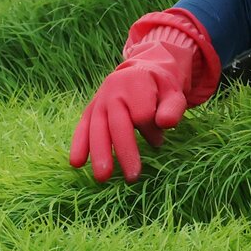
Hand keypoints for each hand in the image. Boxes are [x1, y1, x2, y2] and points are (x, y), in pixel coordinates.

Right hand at [69, 10, 219, 182]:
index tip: (158, 138)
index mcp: (136, 83)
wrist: (141, 72)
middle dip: (124, 151)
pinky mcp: (90, 110)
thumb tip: (166, 124)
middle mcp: (113, 91)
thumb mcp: (174, 94)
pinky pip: (82, 128)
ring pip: (97, 129)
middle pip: (118, 124)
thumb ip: (172, 108)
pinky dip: (79, 145)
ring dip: (99, 153)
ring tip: (102, 178)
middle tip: (132, 177)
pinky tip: (76, 163)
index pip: (142, 113)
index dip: (151, 129)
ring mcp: (99, 101)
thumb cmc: (160, 89)